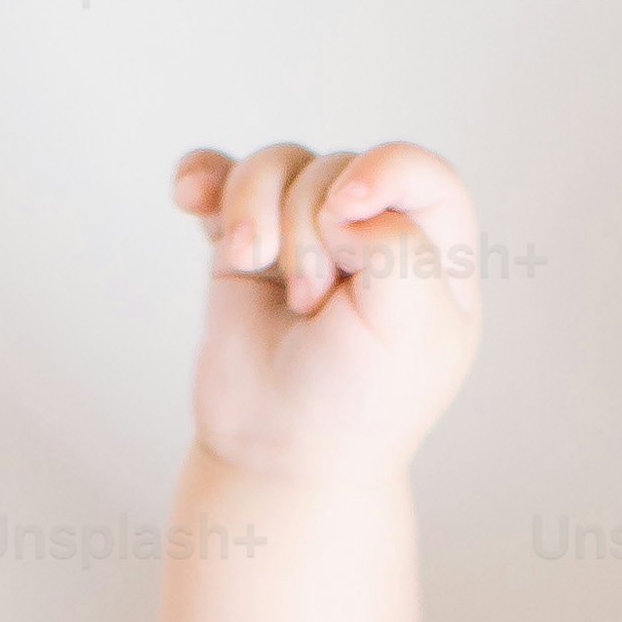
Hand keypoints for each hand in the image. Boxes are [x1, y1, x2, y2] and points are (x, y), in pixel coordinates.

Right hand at [171, 140, 483, 483]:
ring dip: (253, 209)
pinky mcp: (248, 244)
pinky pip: (221, 178)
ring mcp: (306, 234)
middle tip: (309, 303)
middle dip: (308, 227)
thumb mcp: (408, 329)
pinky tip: (187, 199)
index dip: (382, 171)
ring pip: (276, 165)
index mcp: (434, 254)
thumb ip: (397, 244)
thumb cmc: (355, 402)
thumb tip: (339, 201)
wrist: (277, 455)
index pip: (420, 173)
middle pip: (334, 170)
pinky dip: (202, 180)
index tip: (345, 211)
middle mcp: (372, 234)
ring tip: (252, 263)